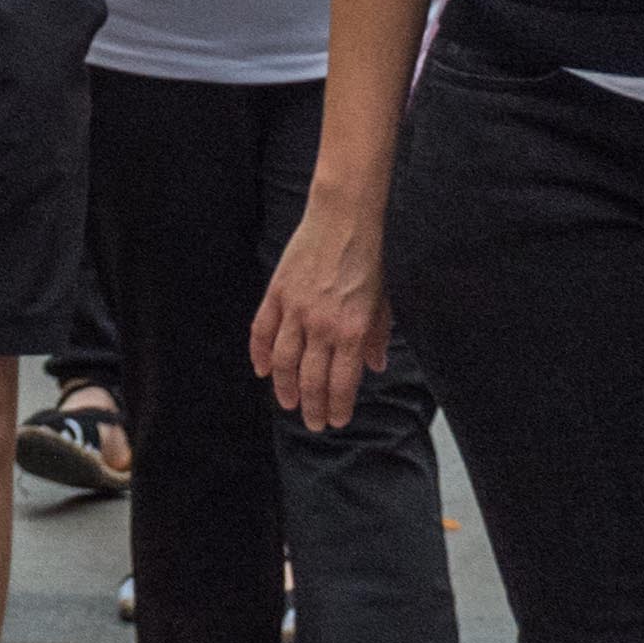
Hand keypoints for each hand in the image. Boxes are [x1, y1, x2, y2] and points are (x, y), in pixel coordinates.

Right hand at [248, 190, 392, 431]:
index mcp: (352, 330)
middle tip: (313, 423)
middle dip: (312, 406)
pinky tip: (262, 369)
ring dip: (284, 387)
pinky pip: (263, 330)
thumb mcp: (383, 302)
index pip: (341, 382)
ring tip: (287, 403)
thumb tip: (375, 367)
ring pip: (284, 361)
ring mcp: (296, 309)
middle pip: (311, 378)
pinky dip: (260, 353)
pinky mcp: (278, 292)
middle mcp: (322, 325)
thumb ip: (377, 337)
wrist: (344, 219)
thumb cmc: (370, 259)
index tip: (337, 420)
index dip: (338, 406)